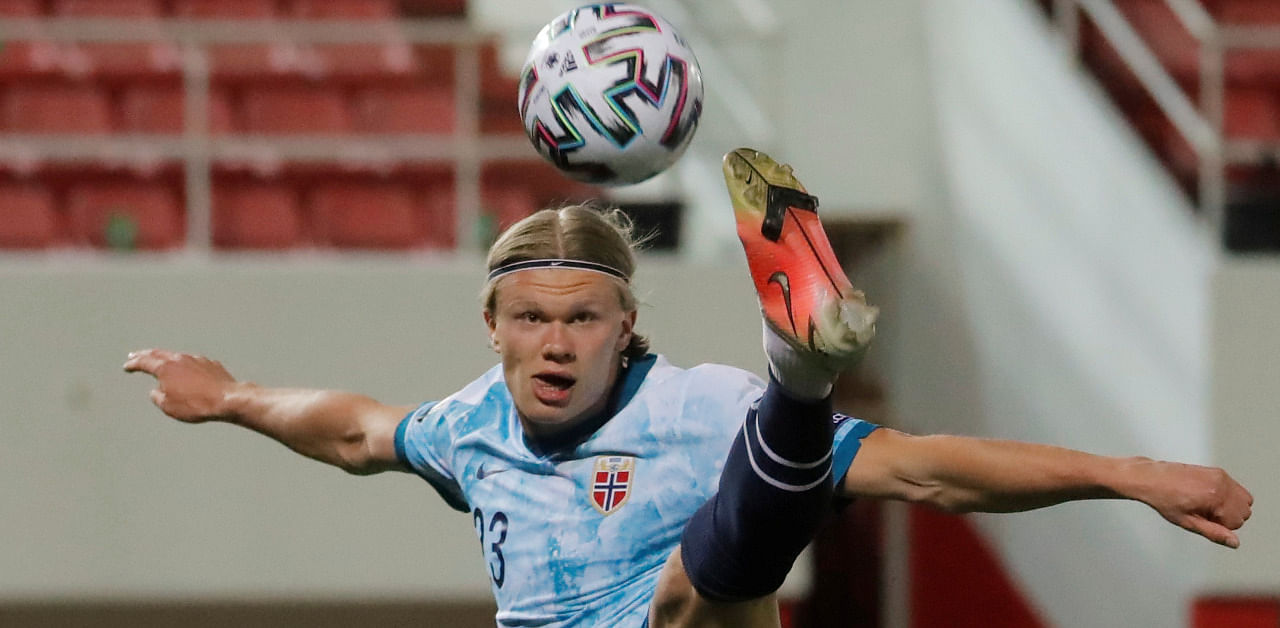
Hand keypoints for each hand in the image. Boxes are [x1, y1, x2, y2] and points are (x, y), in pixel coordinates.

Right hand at [123, 349, 240, 422]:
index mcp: (166, 368)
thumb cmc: (196, 405)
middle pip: (158, 353)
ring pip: (177, 355)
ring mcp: (197, 359)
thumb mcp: (168, 406)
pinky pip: (193, 361)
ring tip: (159, 360)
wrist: (228, 399)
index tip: (127, 366)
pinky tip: (185, 368)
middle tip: (135, 355)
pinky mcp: (211, 364)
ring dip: (165, 357)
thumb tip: (156, 391)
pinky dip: (184, 364)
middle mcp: (180, 359)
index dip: (134, 364)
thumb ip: (157, 397)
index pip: (144, 362)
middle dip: (145, 355)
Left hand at [1131, 458, 1253, 547]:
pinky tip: (1207, 497)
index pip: (1238, 521)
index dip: (1220, 526)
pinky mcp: (1217, 471)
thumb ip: (1214, 533)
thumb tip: (1234, 542)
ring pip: (1244, 499)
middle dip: (1229, 516)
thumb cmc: (1164, 499)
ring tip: (1206, 505)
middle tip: (1204, 513)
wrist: (1151, 479)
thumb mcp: (1188, 522)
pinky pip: (1236, 489)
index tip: (1203, 520)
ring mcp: (1220, 475)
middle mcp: (1221, 483)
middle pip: (1245, 510)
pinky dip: (1227, 496)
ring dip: (1231, 506)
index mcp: (1215, 496)